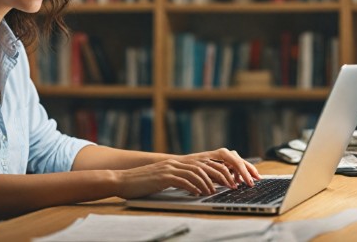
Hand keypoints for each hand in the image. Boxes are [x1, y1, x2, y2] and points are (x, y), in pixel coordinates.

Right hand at [112, 148, 260, 199]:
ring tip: (217, 191)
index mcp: (178, 162)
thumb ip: (181, 180)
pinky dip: (193, 187)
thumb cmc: (143, 183)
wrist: (123, 180)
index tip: (232, 180)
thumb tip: (199, 188)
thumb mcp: (165, 179)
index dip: (221, 170)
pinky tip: (199, 193)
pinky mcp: (163, 176)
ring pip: (197, 172)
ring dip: (210, 183)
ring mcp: (170, 168)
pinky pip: (183, 180)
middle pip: (205, 165)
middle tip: (233, 186)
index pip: (205, 163)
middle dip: (222, 176)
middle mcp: (176, 162)